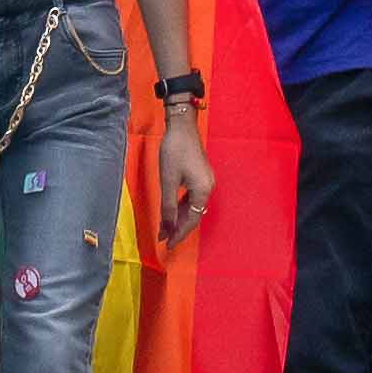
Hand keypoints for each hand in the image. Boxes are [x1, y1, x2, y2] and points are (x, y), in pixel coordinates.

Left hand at [156, 113, 215, 246]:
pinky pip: (191, 198)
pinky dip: (181, 206)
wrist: (182, 126)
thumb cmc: (174, 151)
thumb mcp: (168, 181)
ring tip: (164, 228)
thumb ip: (168, 206)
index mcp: (202, 191)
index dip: (179, 234)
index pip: (191, 220)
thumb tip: (167, 227)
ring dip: (178, 217)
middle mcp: (208, 188)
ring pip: (192, 207)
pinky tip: (171, 211)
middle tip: (163, 239)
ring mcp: (205, 182)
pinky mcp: (200, 176)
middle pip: (193, 215)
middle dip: (178, 228)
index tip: (167, 245)